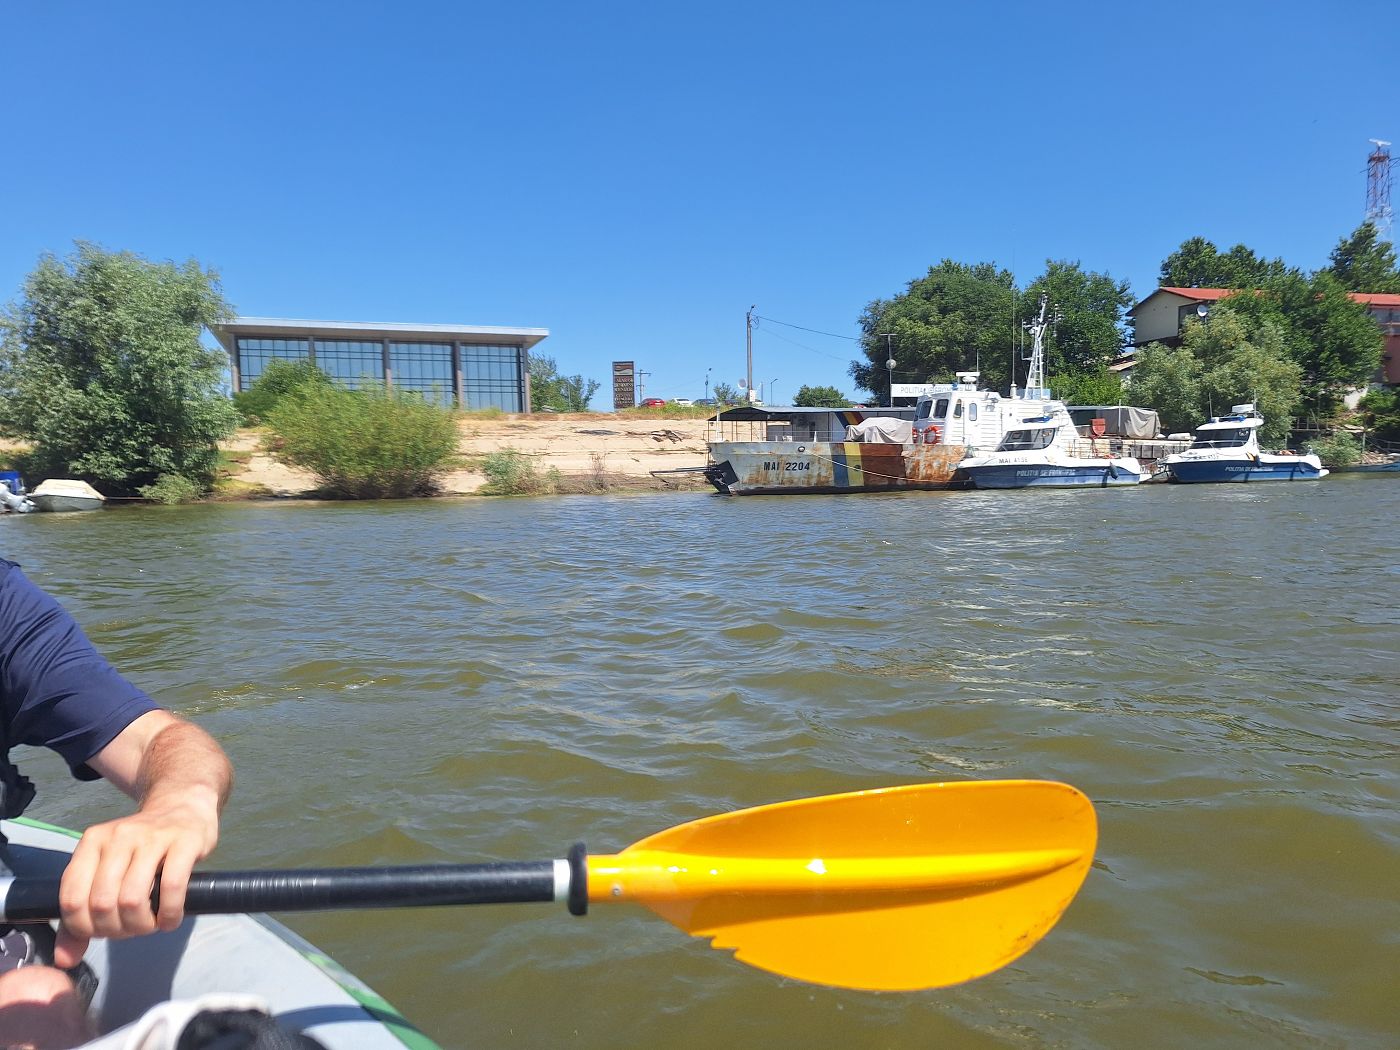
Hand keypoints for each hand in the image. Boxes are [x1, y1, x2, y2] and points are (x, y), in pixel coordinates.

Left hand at [53, 789, 219, 968]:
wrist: (183, 806)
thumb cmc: (142, 847)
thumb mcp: (107, 871)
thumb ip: (84, 914)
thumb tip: (65, 959)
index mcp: (91, 843)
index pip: (73, 900)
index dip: (86, 928)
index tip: (105, 932)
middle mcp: (118, 837)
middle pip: (103, 903)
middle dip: (117, 930)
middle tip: (132, 930)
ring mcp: (152, 837)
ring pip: (133, 898)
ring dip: (142, 925)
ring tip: (151, 925)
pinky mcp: (184, 841)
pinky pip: (172, 886)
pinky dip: (170, 913)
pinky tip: (171, 919)